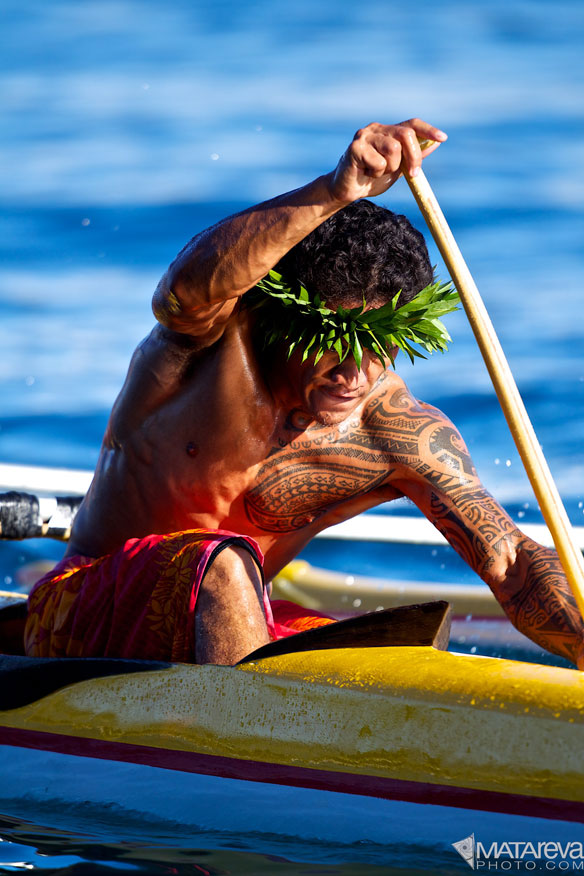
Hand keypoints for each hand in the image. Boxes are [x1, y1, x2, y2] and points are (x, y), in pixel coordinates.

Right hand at [327, 119, 446, 204]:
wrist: (348, 191)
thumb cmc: (372, 178)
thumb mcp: (397, 168)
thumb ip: (413, 156)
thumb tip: (435, 144)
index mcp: (388, 131)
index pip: (411, 124)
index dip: (428, 130)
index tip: (443, 138)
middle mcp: (377, 129)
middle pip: (406, 135)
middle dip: (413, 156)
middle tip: (412, 174)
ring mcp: (365, 136)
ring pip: (393, 148)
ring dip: (390, 167)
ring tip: (378, 172)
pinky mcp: (355, 147)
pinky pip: (377, 161)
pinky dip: (376, 172)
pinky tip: (366, 173)